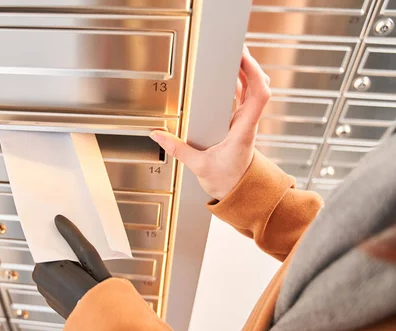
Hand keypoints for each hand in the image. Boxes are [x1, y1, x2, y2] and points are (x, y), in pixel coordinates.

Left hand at [32, 215, 111, 318]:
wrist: (102, 322)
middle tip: (76, 250)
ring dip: (62, 266)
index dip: (55, 237)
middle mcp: (40, 280)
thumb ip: (72, 236)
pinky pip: (53, 283)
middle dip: (60, 252)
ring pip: (51, 270)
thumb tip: (59, 220)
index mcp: (46, 267)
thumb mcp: (88, 256)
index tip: (61, 227)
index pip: (45, 244)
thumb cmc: (97, 289)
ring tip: (80, 265)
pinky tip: (77, 279)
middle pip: (48, 257)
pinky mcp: (50, 300)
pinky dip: (62, 279)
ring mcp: (44, 291)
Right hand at [150, 46, 270, 199]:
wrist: (241, 194)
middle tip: (235, 50)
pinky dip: (241, 84)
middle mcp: (248, 124)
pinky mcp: (241, 125)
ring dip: (246, 73)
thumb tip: (158, 135)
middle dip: (249, 65)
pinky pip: (246, 98)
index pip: (258, 96)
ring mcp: (246, 123)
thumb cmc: (228, 181)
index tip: (242, 58)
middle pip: (258, 87)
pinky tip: (231, 76)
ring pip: (254, 91)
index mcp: (243, 131)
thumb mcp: (198, 166)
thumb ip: (177, 149)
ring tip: (233, 57)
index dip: (253, 73)